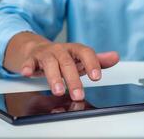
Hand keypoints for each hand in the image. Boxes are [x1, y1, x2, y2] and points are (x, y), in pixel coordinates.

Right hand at [3, 32, 118, 100]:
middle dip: (73, 80)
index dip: (92, 64)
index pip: (86, 53)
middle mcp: (61, 50)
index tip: (96, 77)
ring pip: (50, 64)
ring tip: (59, 91)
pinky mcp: (31, 59)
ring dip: (54, 77)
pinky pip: (29, 62)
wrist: (37, 49)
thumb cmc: (64, 57)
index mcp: (75, 50)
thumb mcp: (81, 59)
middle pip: (68, 63)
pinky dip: (28, 67)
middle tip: (79, 94)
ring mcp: (46, 54)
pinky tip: (28, 73)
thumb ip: (98, 60)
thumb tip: (115, 57)